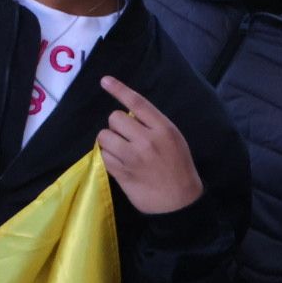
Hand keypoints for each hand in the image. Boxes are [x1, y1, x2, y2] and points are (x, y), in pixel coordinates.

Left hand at [96, 76, 203, 214]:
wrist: (178, 201)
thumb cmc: (178, 167)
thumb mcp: (173, 139)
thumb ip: (153, 125)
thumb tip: (129, 115)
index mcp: (163, 128)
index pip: (137, 103)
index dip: (119, 89)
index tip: (105, 80)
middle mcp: (146, 140)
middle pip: (114, 118)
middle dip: (117, 126)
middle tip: (126, 136)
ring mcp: (132, 157)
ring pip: (104, 137)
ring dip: (110, 142)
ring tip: (122, 151)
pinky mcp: (121, 173)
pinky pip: (103, 156)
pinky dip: (108, 158)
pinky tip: (120, 163)